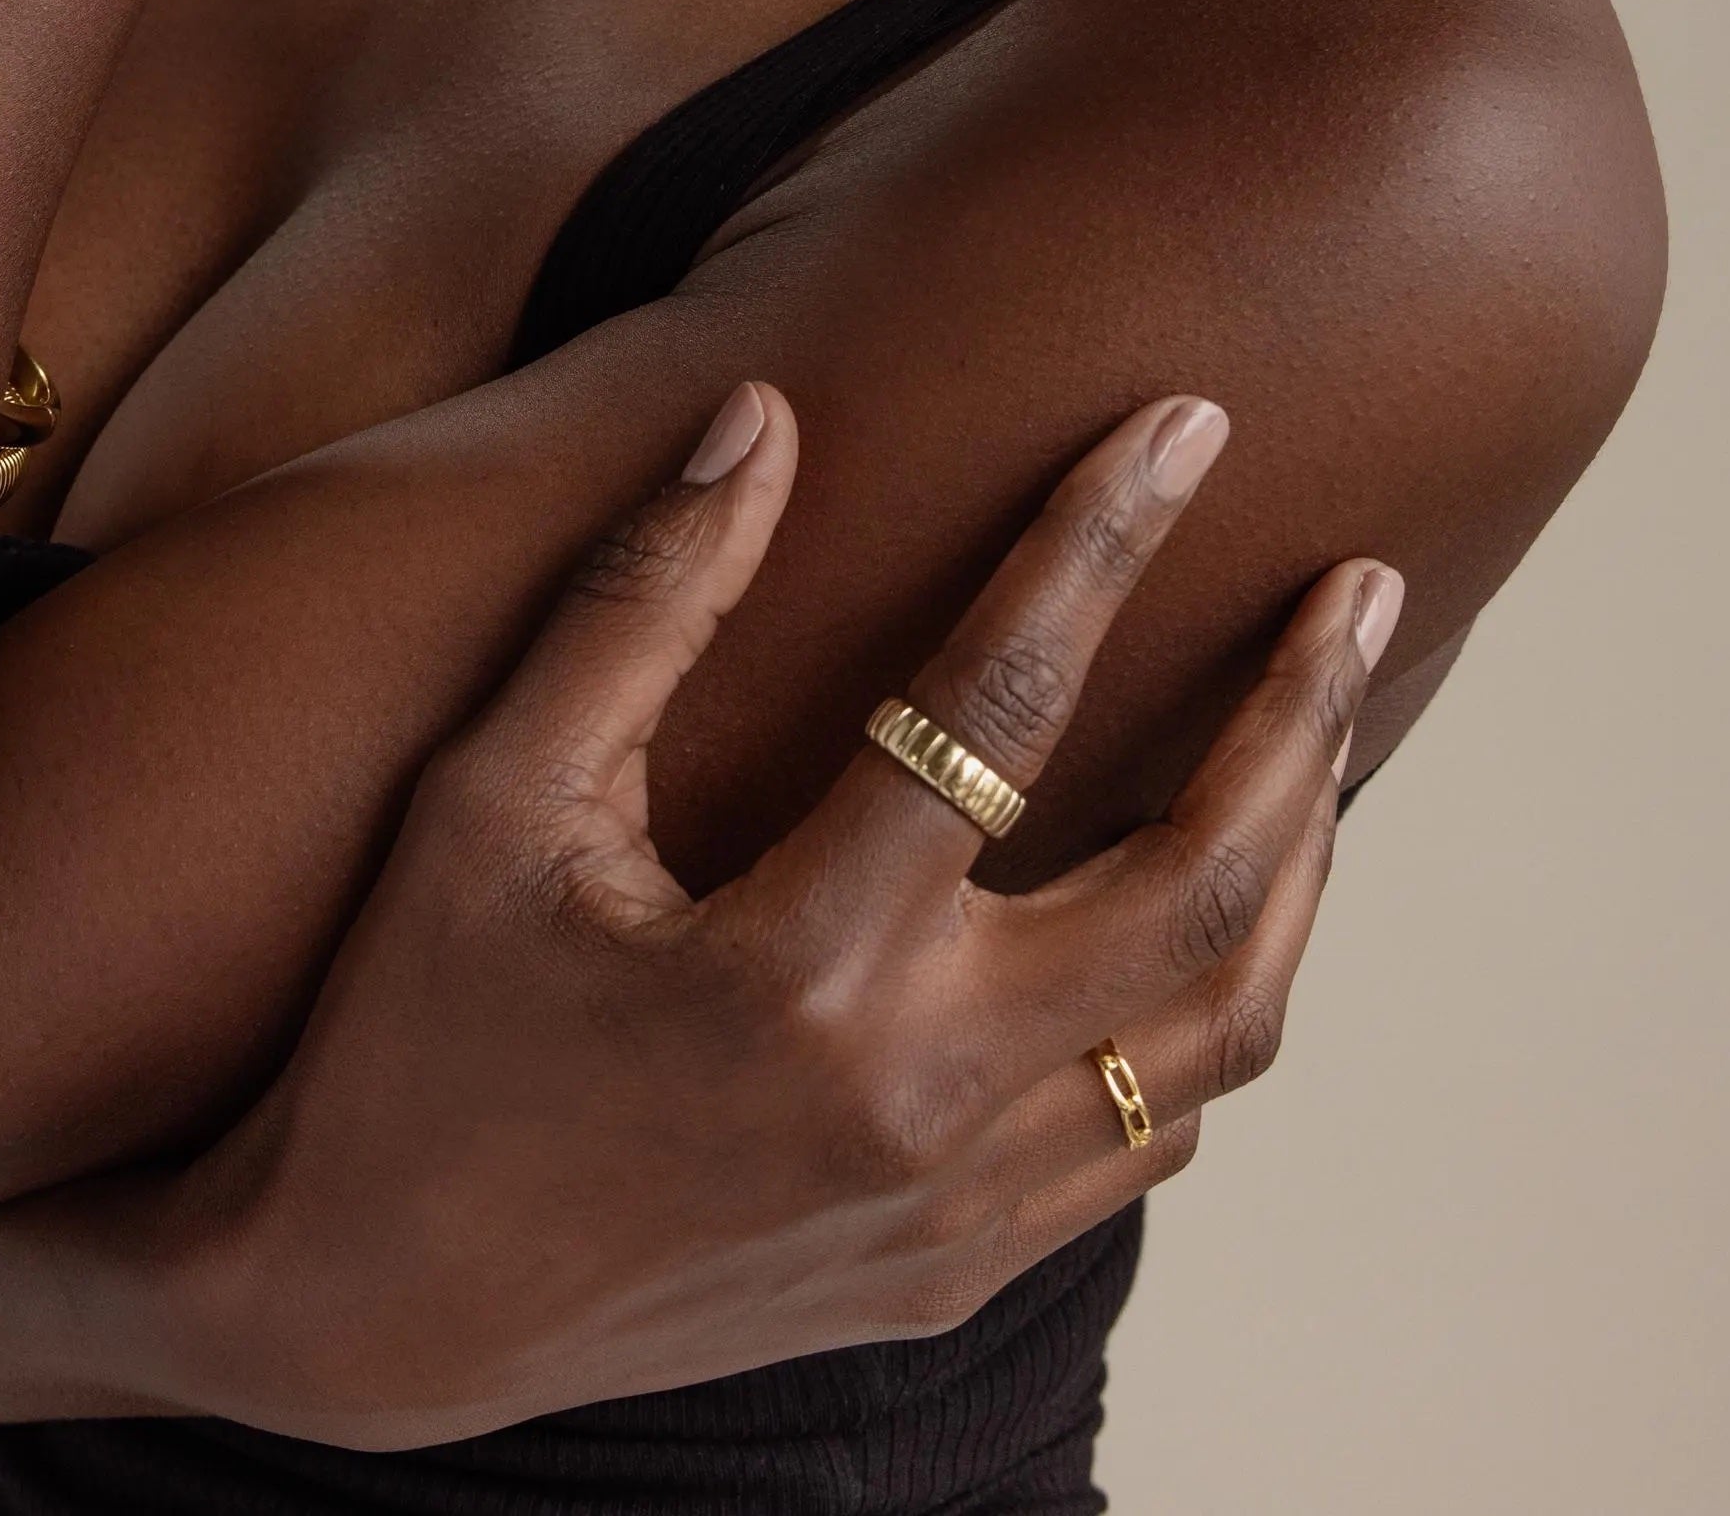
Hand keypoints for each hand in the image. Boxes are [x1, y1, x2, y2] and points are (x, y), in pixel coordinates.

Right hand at [126, 387, 1398, 1448]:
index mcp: (793, 969)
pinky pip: (1155, 1134)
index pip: (999, 705)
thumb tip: (764, 417)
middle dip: (1303, 711)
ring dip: (1299, 858)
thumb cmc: (412, 1026)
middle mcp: (911, 1104)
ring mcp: (954, 1211)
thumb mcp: (490, 798)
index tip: (1184, 423)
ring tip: (1322, 725)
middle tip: (1361, 581)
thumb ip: (642, 603)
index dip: (1100, 540)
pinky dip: (1217, 1007)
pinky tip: (1214, 913)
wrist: (368, 1312)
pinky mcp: (954, 1274)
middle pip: (1200, 883)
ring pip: (1223, 1027)